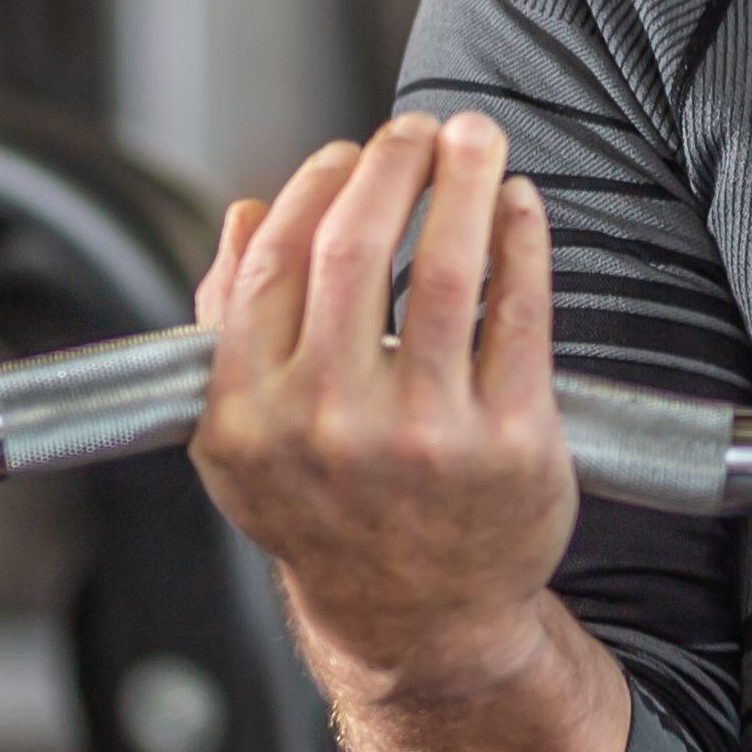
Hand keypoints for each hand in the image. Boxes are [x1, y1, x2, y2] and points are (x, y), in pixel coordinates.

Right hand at [189, 112, 578, 724]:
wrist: (417, 623)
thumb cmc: (331, 515)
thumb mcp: (242, 441)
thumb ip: (229, 327)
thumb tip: (248, 215)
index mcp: (251, 415)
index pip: (275, 264)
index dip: (316, 189)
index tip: (346, 154)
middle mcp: (332, 425)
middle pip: (358, 251)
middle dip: (392, 164)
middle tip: (417, 129)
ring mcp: (426, 436)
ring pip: (449, 270)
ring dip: (465, 180)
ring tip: (475, 138)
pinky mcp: (511, 442)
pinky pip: (521, 313)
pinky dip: (522, 240)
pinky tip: (520, 205)